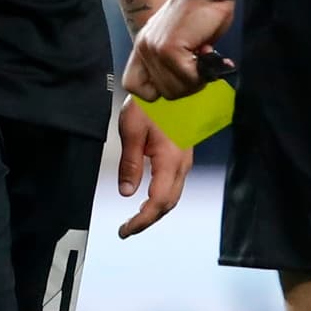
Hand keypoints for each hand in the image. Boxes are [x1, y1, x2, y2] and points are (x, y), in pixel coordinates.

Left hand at [115, 97, 193, 238]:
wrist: (169, 81)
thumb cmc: (150, 102)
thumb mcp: (131, 131)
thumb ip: (130, 164)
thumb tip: (126, 192)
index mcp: (171, 160)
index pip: (158, 203)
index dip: (142, 221)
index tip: (125, 230)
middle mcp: (183, 163)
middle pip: (168, 203)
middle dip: (148, 220)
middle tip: (127, 228)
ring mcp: (186, 158)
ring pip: (173, 195)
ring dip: (155, 209)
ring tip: (135, 217)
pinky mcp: (184, 153)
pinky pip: (174, 183)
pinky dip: (161, 196)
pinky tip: (148, 196)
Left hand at [123, 0, 235, 101]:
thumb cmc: (201, 12)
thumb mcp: (180, 41)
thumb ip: (174, 63)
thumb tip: (184, 86)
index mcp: (144, 45)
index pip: (133, 85)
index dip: (157, 89)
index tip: (178, 78)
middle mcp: (144, 47)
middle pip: (163, 93)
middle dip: (188, 85)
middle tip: (199, 64)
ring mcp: (154, 48)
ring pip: (175, 89)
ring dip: (197, 78)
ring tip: (202, 54)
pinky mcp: (169, 47)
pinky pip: (189, 77)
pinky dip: (203, 70)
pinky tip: (207, 50)